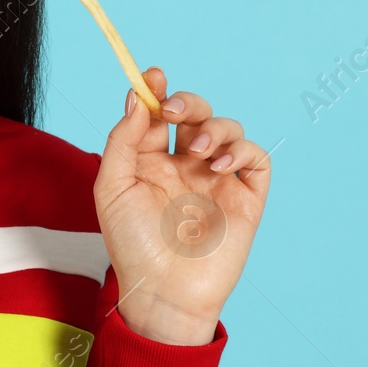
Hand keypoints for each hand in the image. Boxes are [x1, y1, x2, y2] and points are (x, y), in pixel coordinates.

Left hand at [93, 67, 272, 345]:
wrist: (162, 290)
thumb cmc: (131, 243)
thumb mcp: (112, 186)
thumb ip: (122, 140)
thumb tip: (136, 98)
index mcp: (149, 160)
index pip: (156, 115)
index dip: (156, 91)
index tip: (152, 76)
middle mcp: (184, 165)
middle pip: (195, 114)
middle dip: (187, 102)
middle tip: (173, 111)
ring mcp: (216, 180)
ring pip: (227, 130)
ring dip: (213, 128)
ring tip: (195, 153)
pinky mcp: (244, 198)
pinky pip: (255, 159)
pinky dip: (241, 151)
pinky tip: (216, 165)